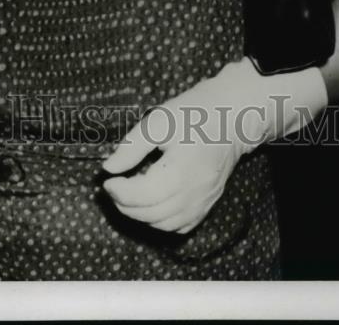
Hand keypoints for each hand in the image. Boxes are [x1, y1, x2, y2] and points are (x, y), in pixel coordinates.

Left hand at [101, 57, 326, 233]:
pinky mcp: (207, 204)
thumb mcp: (158, 121)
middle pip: (150, 214)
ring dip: (140, 215)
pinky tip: (151, 205)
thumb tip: (108, 168)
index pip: (141, 196)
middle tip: (114, 186)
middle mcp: (193, 195)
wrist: (232, 117)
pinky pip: (180, 225)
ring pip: (163, 224)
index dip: (118, 191)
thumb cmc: (195, 113)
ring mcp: (202, 203)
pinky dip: (160, 221)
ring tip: (129, 195)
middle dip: (125, 204)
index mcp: (179, 173)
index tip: (106, 179)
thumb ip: (131, 147)